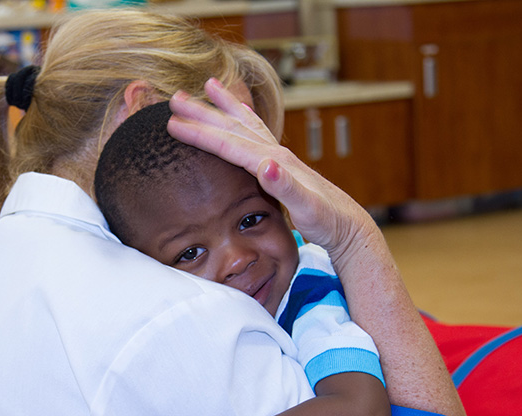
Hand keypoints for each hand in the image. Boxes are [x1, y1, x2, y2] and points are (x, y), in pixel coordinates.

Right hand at [167, 79, 379, 265]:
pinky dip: (243, 118)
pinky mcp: (282, 163)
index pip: (230, 144)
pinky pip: (256, 133)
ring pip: (245, 124)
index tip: (173, 124)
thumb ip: (286, 187)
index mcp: (275, 163)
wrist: (348, 225)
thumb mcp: (307, 210)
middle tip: (175, 98)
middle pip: (233, 127)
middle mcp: (276, 153)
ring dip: (223, 106)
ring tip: (208, 86)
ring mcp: (279, 156)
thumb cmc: (327, 221)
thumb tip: (266, 165)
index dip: (200, 134)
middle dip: (203, 113)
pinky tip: (238, 115)